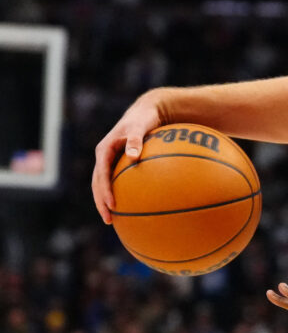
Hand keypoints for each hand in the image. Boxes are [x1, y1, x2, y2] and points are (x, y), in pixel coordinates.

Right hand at [92, 92, 165, 223]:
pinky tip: (129, 207)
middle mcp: (104, 157)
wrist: (145, 112)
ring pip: (103, 185)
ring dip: (105, 201)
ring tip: (113, 219)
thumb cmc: (143, 119)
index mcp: (104, 150)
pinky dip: (118, 194)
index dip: (105, 191)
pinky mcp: (118, 163)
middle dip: (101, 202)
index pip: (101, 174)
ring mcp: (110, 161)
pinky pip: (115, 181)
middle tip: (108, 220)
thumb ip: (136, 140)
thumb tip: (133, 156)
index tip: (112, 205)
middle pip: (97, 183)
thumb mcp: (139, 126)